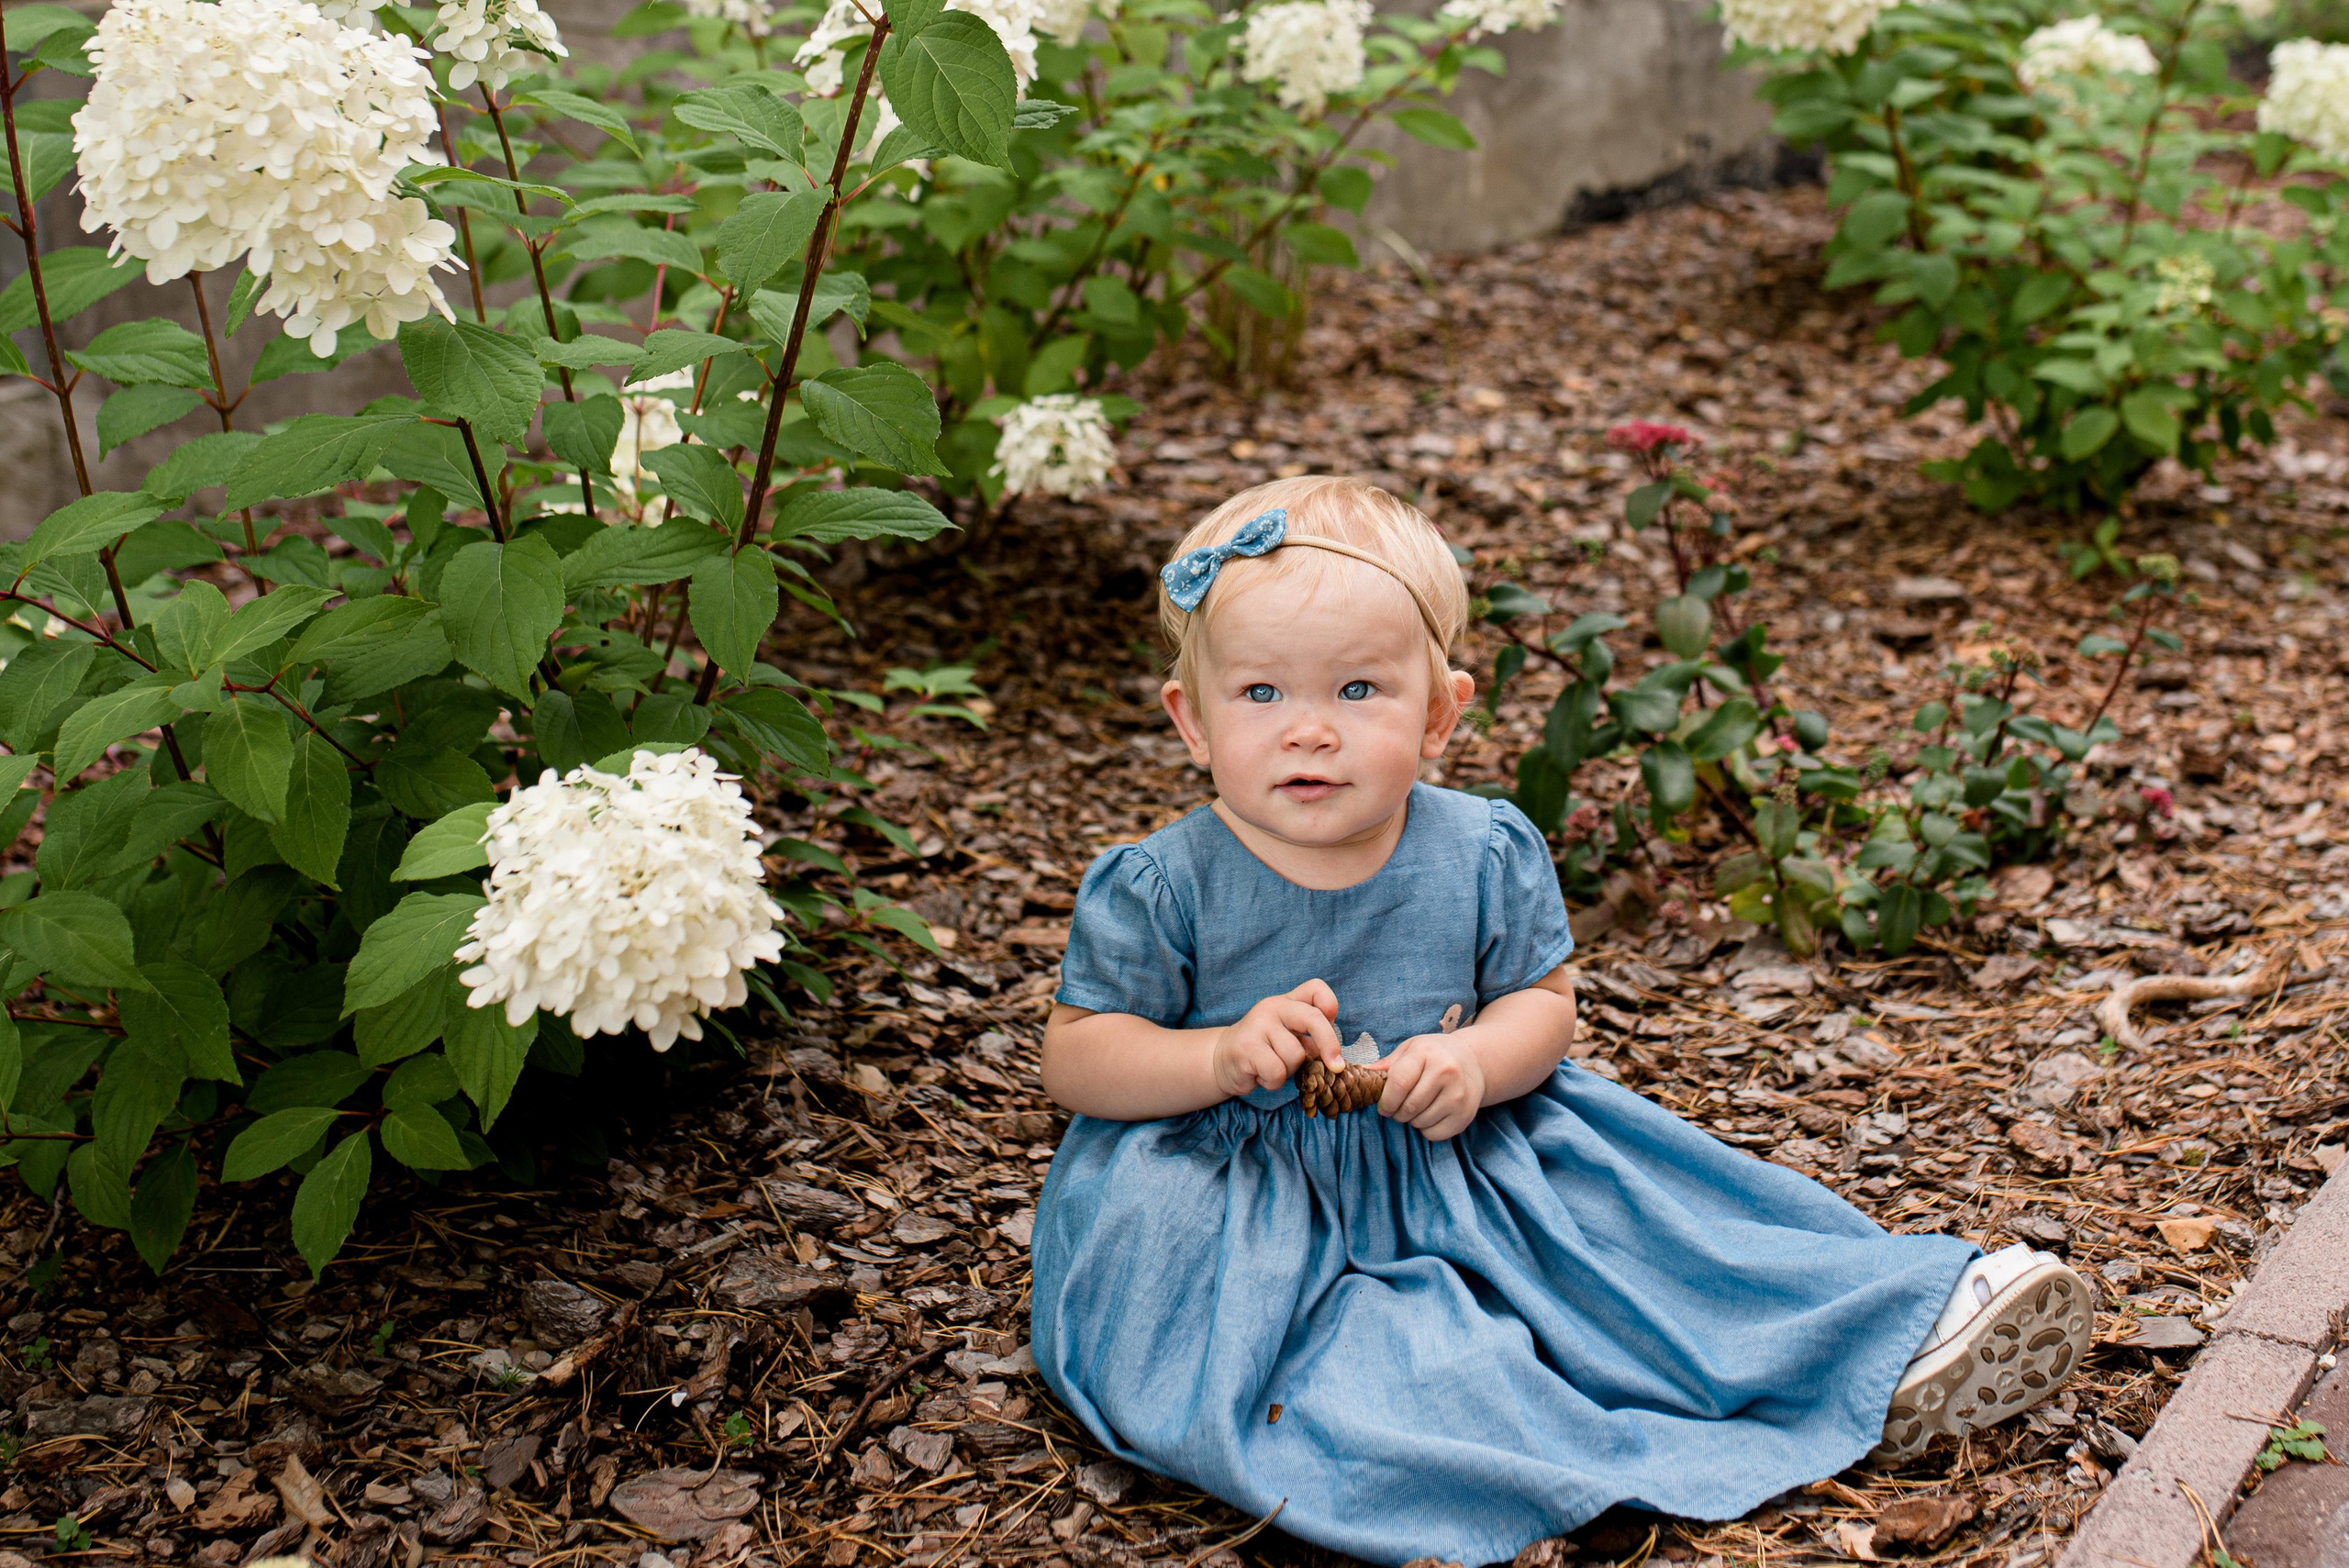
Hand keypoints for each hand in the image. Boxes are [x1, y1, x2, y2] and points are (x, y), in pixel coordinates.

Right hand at [1211, 980, 1342, 1099]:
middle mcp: (1273, 1007)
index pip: (1316, 989)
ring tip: (1273, 1067)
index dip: (1330, 1005)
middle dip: (1330, 1045)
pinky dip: (1273, 1082)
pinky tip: (1261, 1075)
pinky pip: (1277, 1072)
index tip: (1332, 1024)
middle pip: (1313, 1019)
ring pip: (1296, 1055)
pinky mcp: (1246, 1046)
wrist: (1221, 1060)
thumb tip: (1334, 1057)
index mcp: (1287, 1002)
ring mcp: (1258, 1025)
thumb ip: (1309, 1038)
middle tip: (1336, 1066)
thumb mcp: (1288, 1038)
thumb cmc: (1263, 1051)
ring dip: (1289, 1071)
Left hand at [1373, 1030, 1484, 1140]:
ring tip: (1416, 1108)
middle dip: (1397, 1113)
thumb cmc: (1434, 1055)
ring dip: (1411, 1121)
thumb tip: (1364, 1076)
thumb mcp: (1411, 1049)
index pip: (1399, 1082)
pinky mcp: (1465, 1114)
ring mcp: (1458, 1095)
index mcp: (1426, 1054)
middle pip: (1409, 1107)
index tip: (1383, 1107)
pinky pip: (1434, 1134)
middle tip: (1398, 1109)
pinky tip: (1430, 1115)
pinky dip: (1426, 1130)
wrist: (1473, 1062)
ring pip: (1420, 1122)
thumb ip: (1387, 1064)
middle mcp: (1446, 1072)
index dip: (1386, 1100)